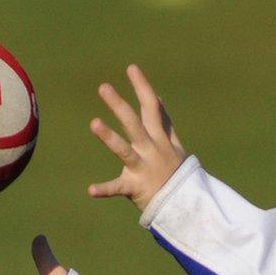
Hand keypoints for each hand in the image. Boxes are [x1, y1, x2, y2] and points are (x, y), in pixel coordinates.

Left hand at [89, 64, 186, 211]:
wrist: (185, 206)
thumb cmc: (176, 174)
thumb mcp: (175, 145)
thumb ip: (165, 122)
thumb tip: (157, 98)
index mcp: (160, 139)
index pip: (151, 108)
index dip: (142, 87)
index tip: (131, 68)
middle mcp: (152, 150)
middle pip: (134, 123)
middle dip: (119, 105)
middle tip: (102, 87)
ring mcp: (143, 168)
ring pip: (124, 149)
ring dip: (109, 137)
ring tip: (93, 123)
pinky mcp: (135, 188)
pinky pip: (118, 188)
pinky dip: (105, 190)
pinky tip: (90, 190)